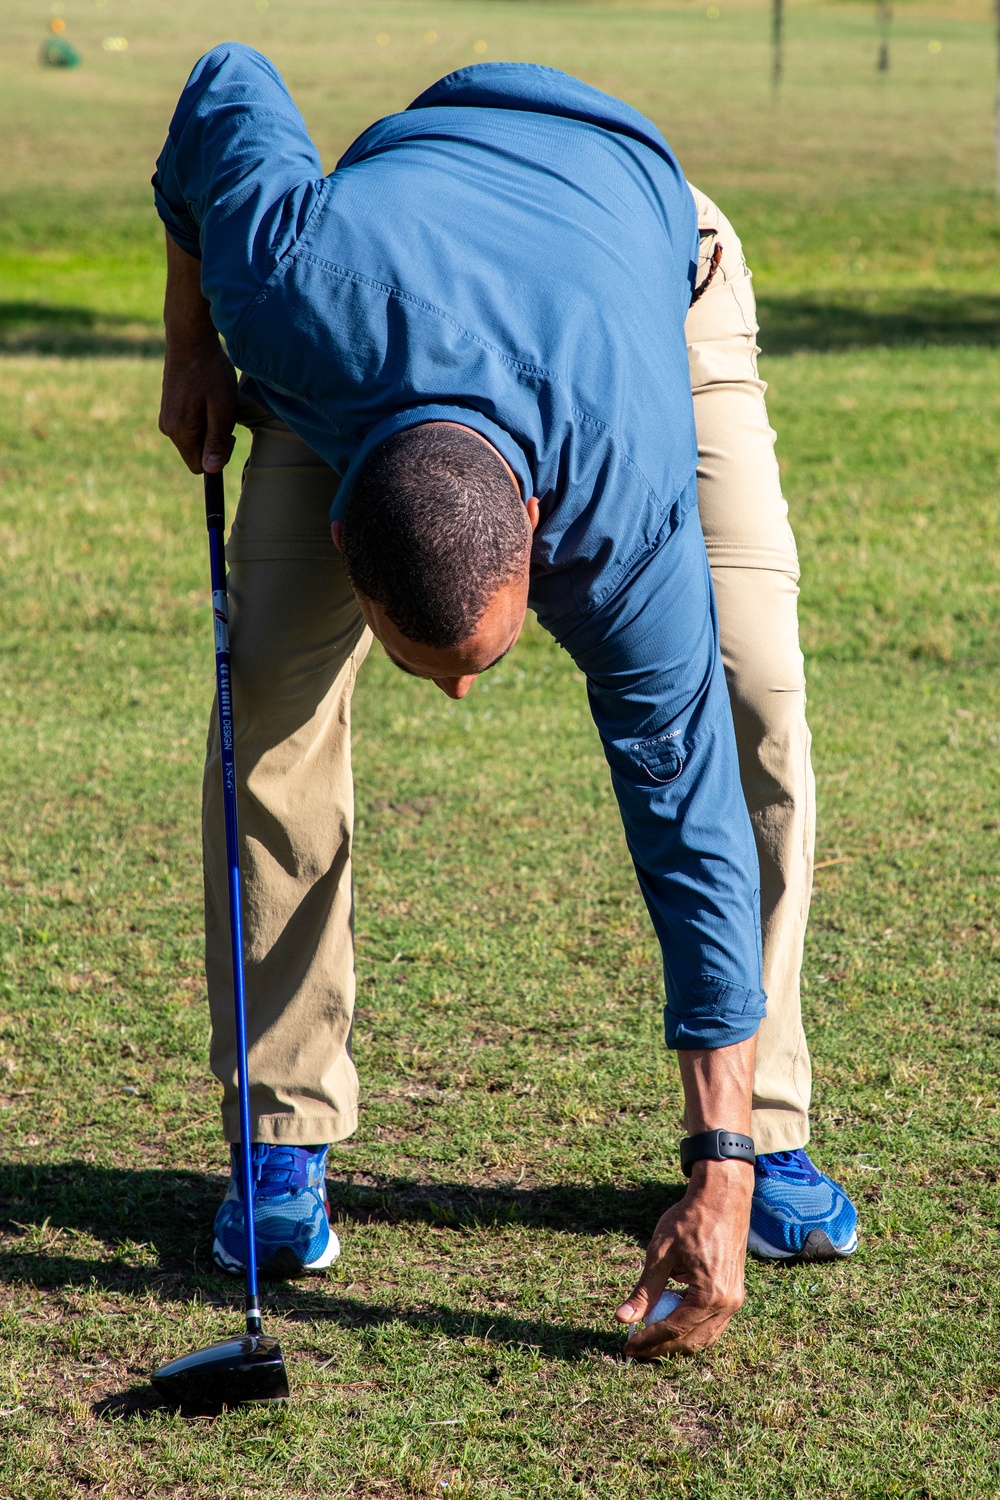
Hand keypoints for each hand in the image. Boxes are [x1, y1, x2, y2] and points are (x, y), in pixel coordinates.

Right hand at [159, 335, 237, 474]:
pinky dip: (202, 416)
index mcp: (179, 431)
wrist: (189, 339)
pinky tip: (206, 396)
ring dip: (209, 427)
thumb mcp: (222, 408)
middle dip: (214, 440)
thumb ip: (216, 440)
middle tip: (223, 413)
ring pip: (194, 438)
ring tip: (214, 401)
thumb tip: (212, 471)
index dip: (217, 457)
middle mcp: (167, 428)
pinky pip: (189, 425)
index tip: (228, 433)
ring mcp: (166, 417)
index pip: (199, 467)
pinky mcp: (169, 408)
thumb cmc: (210, 371)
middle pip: (196, 453)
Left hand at [615, 1158, 752, 1356]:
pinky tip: (669, 1317)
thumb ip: (645, 1289)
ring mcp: (735, 1300)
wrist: (722, 1197)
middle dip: (662, 1348)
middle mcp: (728, 1304)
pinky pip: (712, 1322)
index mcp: (710, 1294)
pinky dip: (691, 1326)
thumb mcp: (661, 1253)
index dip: (648, 1340)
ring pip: (704, 1336)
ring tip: (649, 1339)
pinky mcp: (734, 1293)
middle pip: (691, 1341)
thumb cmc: (690, 1219)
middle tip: (636, 1349)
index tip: (628, 1346)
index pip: (674, 1329)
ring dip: (677, 1341)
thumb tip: (623, 1318)